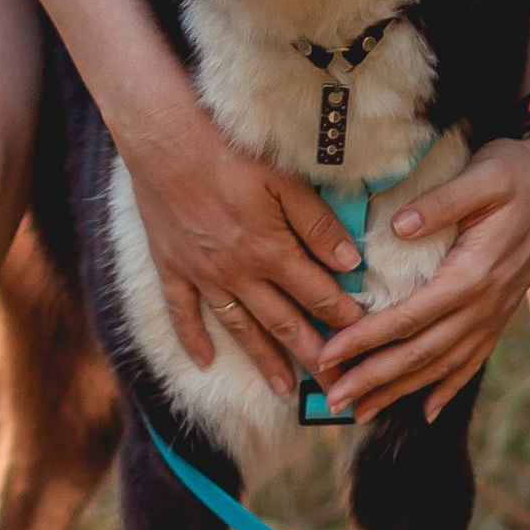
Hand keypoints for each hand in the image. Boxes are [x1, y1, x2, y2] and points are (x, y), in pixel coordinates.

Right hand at [120, 106, 362, 397]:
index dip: (343, 318)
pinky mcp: (172, 266)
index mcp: (271, 251)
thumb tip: (350, 262)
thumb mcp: (285, 181)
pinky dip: (193, 339)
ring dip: (263, 359)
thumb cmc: (230, 152)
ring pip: (239, 327)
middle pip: (283, 322)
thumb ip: (317, 224)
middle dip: (312, 356)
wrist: (164, 140)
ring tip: (284, 389)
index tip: (365, 340)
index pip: (317, 294)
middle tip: (335, 388)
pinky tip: (204, 362)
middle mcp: (239, 273)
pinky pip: (183, 312)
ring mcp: (203, 275)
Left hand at [314, 118, 529, 424]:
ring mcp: (494, 314)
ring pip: (441, 365)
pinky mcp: (499, 313)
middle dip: (373, 379)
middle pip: (420, 353)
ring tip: (361, 412)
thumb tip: (398, 227)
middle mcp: (484, 304)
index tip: (328, 355)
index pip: (409, 318)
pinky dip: (446, 388)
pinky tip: (425, 410)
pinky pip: (471, 361)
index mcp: (473, 274)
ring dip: (399, 391)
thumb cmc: (516, 171)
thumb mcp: (482, 176)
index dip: (365, 340)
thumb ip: (442, 202)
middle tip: (333, 400)